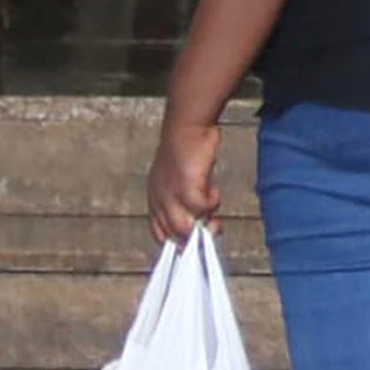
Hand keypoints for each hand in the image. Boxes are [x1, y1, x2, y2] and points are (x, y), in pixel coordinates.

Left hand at [147, 119, 223, 244]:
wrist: (186, 127)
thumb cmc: (186, 149)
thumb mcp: (181, 179)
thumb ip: (187, 200)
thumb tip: (203, 220)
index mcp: (155, 198)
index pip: (159, 232)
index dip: (176, 240)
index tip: (193, 242)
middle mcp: (159, 200)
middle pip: (172, 235)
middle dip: (194, 237)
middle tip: (212, 228)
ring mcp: (170, 197)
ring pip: (184, 229)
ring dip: (203, 222)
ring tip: (213, 210)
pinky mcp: (186, 189)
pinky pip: (202, 209)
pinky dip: (212, 202)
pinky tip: (214, 190)